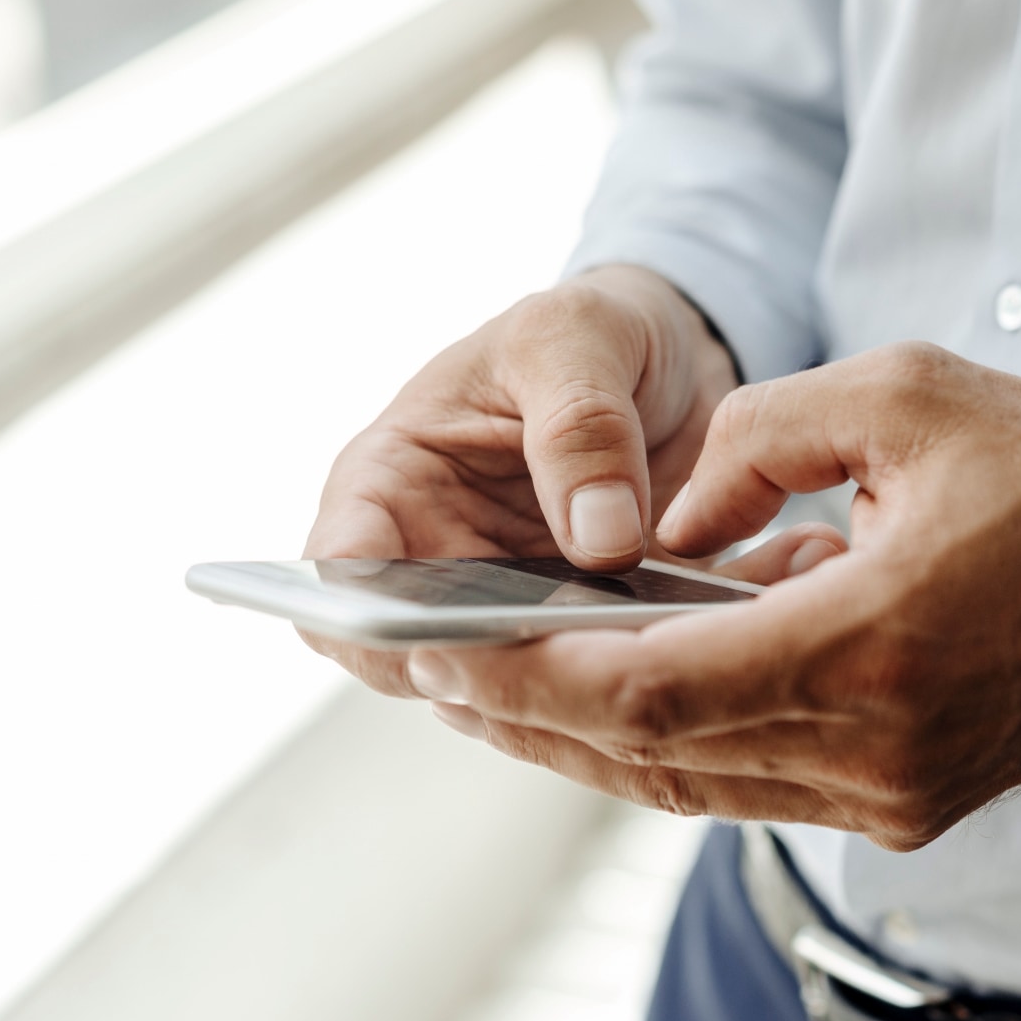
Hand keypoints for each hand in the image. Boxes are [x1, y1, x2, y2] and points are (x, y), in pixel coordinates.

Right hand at [303, 266, 738, 695]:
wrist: (671, 359)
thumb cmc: (587, 333)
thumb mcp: (577, 337)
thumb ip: (581, 425)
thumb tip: (599, 543)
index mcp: (393, 483)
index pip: (335, 577)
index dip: (364, 620)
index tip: (439, 630)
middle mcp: (437, 563)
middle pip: (418, 657)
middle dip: (482, 670)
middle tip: (565, 652)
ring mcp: (510, 609)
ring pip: (512, 688)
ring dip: (568, 682)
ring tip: (639, 646)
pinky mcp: (586, 634)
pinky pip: (596, 683)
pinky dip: (633, 675)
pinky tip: (686, 646)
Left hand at [406, 343, 1020, 850]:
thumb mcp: (902, 396)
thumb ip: (754, 446)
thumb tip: (653, 519)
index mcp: (869, 648)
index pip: (647, 693)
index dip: (532, 679)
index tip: (445, 654)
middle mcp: (873, 751)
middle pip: (648, 757)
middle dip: (532, 715)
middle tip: (438, 676)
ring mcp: (890, 797)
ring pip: (690, 785)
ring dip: (587, 740)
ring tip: (498, 690)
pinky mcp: (903, 807)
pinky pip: (749, 783)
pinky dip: (668, 745)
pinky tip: (611, 697)